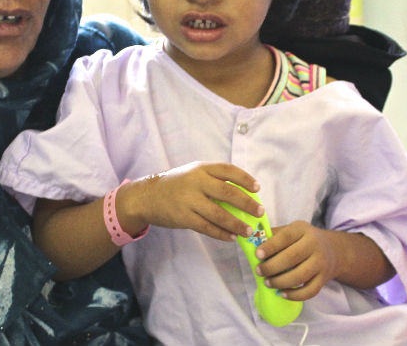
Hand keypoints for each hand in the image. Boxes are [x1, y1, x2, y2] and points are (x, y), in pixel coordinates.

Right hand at [122, 161, 264, 240]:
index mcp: (200, 168)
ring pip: (219, 214)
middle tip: (260, 212)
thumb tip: (243, 195)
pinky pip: (207, 228)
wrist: (146, 196)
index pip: (228, 170)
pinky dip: (222, 234)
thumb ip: (213, 180)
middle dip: (247, 203)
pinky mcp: (183, 218)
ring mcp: (189, 200)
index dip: (245, 179)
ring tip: (249, 230)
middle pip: (227, 193)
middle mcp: (195, 182)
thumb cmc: (176, 185)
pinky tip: (232, 237)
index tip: (257, 189)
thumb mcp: (193, 174)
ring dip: (237, 224)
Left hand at [253, 221, 339, 300]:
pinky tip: (282, 294)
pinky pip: (310, 290)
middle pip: (292, 257)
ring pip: (300, 276)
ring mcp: (321, 262)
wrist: (332, 250)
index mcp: (302, 229)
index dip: (270, 246)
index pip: (285, 237)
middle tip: (259, 271)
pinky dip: (295, 295)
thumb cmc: (302, 240)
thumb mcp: (291, 231)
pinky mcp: (324, 278)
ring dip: (281, 282)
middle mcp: (314, 244)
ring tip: (267, 283)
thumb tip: (250, 242)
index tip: (257, 255)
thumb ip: (273, 236)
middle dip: (272, 267)